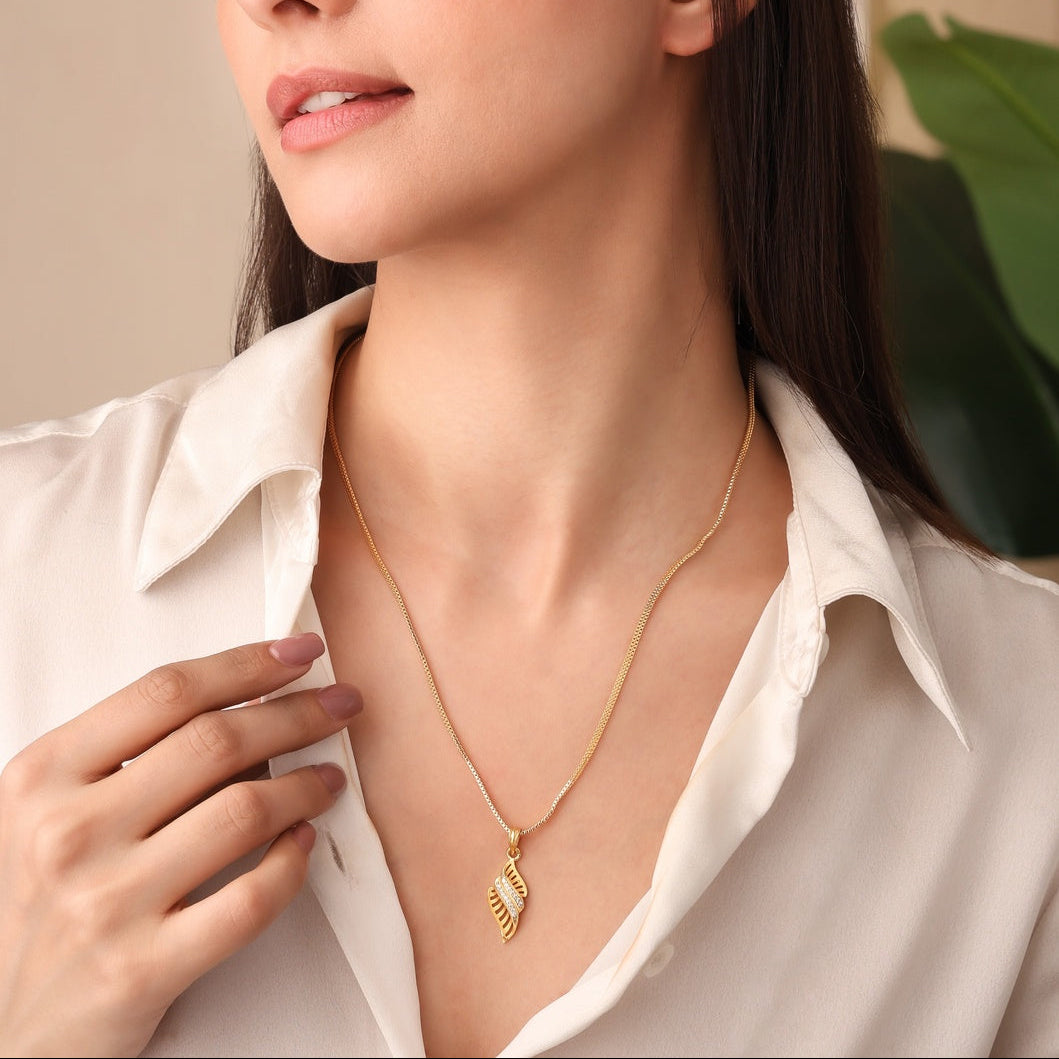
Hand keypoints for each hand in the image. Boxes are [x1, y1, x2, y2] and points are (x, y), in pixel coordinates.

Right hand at [0, 634, 360, 1058]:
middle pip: (216, 741)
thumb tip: (246, 706)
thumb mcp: (48, 811)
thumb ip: (125, 756)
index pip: (167, 692)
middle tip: (340, 703)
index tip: (299, 654)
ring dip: (307, 783)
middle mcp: (69, 833)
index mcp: (44, 776)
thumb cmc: (38, 903)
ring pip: (245, 811)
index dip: (247, 664)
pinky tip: (304, 841)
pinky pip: (250, 898)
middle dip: (297, 713)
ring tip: (329, 776)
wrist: (1, 1027)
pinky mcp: (143, 969)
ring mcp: (106, 902)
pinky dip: (293, 862)